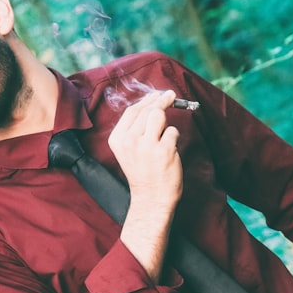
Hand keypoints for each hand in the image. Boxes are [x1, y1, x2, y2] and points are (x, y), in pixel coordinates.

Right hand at [108, 90, 182, 206]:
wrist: (151, 198)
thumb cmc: (142, 172)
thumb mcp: (128, 149)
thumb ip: (135, 128)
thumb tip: (151, 102)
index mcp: (118, 139)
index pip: (132, 111)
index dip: (147, 100)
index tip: (157, 94)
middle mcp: (130, 140)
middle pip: (148, 110)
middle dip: (162, 100)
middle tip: (171, 96)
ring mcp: (147, 145)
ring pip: (160, 116)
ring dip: (166, 123)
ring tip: (165, 138)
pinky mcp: (164, 150)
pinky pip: (173, 132)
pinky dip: (175, 138)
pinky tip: (169, 151)